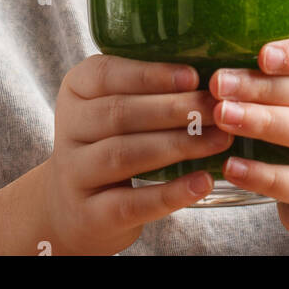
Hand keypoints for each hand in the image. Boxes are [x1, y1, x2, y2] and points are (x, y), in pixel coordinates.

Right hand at [44, 54, 233, 254]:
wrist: (74, 209)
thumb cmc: (109, 143)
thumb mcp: (113, 108)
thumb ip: (147, 90)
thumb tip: (210, 73)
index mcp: (75, 90)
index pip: (105, 74)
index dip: (150, 75)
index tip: (193, 76)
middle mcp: (69, 129)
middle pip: (120, 113)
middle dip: (174, 109)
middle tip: (216, 109)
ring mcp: (74, 174)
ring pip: (125, 154)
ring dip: (178, 145)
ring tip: (218, 140)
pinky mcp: (90, 215)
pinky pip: (132, 203)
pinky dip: (170, 193)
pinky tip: (202, 182)